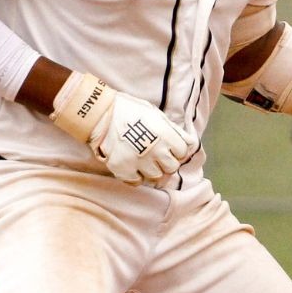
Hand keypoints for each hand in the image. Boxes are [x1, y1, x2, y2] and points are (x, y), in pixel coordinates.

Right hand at [50, 72, 196, 183]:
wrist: (100, 114)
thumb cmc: (129, 110)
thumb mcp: (156, 114)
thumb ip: (174, 130)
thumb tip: (190, 143)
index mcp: (165, 135)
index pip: (183, 152)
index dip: (177, 149)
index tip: (169, 146)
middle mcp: (155, 151)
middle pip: (172, 167)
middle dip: (167, 161)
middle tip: (157, 154)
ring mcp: (139, 162)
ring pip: (156, 177)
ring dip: (152, 170)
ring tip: (144, 159)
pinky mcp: (124, 170)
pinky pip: (137, 182)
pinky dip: (137, 176)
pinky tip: (133, 166)